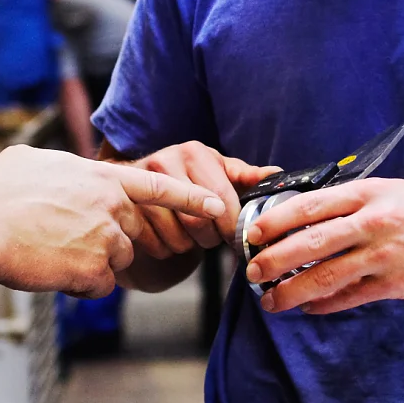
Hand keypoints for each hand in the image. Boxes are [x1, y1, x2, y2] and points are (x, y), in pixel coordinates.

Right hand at [0, 145, 225, 296]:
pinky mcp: (95, 271)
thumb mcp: (32, 161)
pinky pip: (98, 285)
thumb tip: (65, 170)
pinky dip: (79, 285)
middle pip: (132, 232)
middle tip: (63, 238)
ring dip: (91, 264)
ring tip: (50, 253)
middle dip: (108, 241)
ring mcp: (106, 239)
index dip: (191, 196)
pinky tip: (51, 271)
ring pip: (116, 261)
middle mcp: (111, 206)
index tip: (216, 204)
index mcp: (101, 177)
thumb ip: (63, 167)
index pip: (159, 185)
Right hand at [123, 141, 278, 258]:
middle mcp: (164, 162)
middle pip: (196, 221)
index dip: (230, 225)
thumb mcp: (218, 171)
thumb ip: (246, 176)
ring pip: (175, 236)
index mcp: (194, 152)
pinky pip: (155, 244)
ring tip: (189, 234)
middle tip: (210, 236)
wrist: (141, 182)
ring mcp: (140, 185)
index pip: (220, 199)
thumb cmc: (190, 179)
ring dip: (187, 245)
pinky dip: (166, 250)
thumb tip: (277, 175)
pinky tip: (168, 237)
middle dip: (209, 237)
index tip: (235, 236)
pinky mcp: (125, 208)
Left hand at [242, 179, 403, 314]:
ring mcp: (383, 254)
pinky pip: (351, 296)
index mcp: (367, 194)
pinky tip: (309, 307)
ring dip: (293, 290)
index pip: (309, 206)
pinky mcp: (394, 283)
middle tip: (253, 273)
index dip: (275, 221)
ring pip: (326, 275)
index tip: (252, 234)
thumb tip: (305, 219)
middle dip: (274, 260)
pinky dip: (325, 304)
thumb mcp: (389, 192)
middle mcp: (372, 222)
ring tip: (272, 301)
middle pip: (311, 243)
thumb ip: (351, 204)